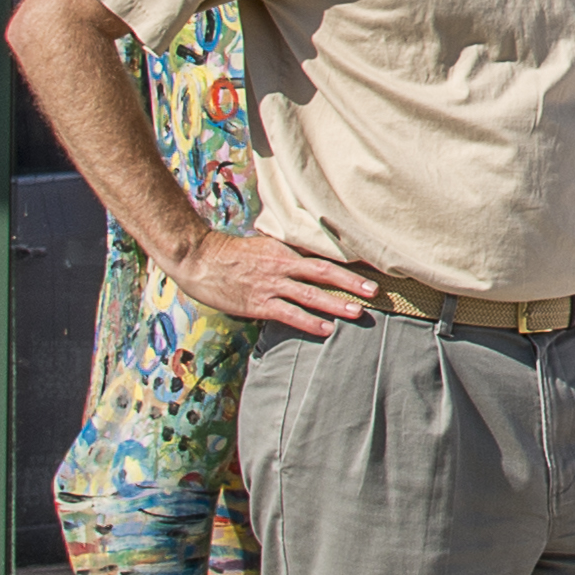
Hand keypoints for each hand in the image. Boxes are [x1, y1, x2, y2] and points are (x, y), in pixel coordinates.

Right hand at [173, 220, 381, 330]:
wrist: (199, 259)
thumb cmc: (230, 253)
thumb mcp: (262, 246)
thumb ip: (285, 252)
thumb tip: (307, 256)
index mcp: (285, 250)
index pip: (322, 256)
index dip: (347, 264)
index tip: (370, 268)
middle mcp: (282, 265)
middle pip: (323, 273)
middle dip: (350, 282)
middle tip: (374, 290)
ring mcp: (271, 285)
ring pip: (310, 295)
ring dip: (336, 304)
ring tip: (358, 312)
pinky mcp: (259, 303)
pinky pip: (289, 314)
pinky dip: (309, 322)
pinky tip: (326, 329)